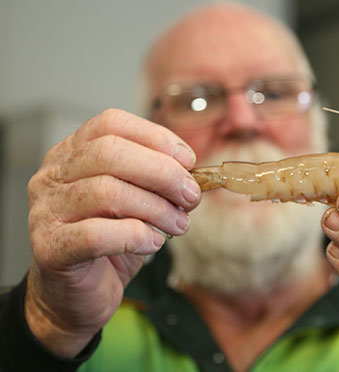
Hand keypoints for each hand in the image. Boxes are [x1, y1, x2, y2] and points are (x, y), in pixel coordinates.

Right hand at [25, 109, 200, 356]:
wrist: (76, 296)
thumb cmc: (109, 243)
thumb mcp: (137, 203)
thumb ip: (157, 182)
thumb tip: (195, 174)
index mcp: (72, 154)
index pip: (111, 123)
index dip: (156, 138)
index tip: (188, 161)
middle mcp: (52, 176)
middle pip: (109, 153)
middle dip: (163, 173)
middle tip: (191, 196)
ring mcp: (46, 211)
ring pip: (107, 192)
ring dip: (157, 208)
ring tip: (179, 224)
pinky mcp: (49, 248)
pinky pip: (97, 234)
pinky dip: (136, 236)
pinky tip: (153, 243)